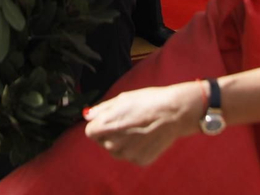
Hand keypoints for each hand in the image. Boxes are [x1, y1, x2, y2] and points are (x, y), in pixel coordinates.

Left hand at [83, 82, 206, 166]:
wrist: (173, 112)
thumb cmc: (147, 101)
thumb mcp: (122, 99)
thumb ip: (102, 109)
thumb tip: (87, 115)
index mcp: (105, 126)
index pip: (90, 132)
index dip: (99, 125)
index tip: (110, 120)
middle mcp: (113, 143)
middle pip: (103, 142)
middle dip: (110, 133)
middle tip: (127, 122)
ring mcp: (127, 154)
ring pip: (117, 150)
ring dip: (122, 142)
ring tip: (138, 129)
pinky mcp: (140, 160)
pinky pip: (132, 155)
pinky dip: (136, 148)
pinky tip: (146, 137)